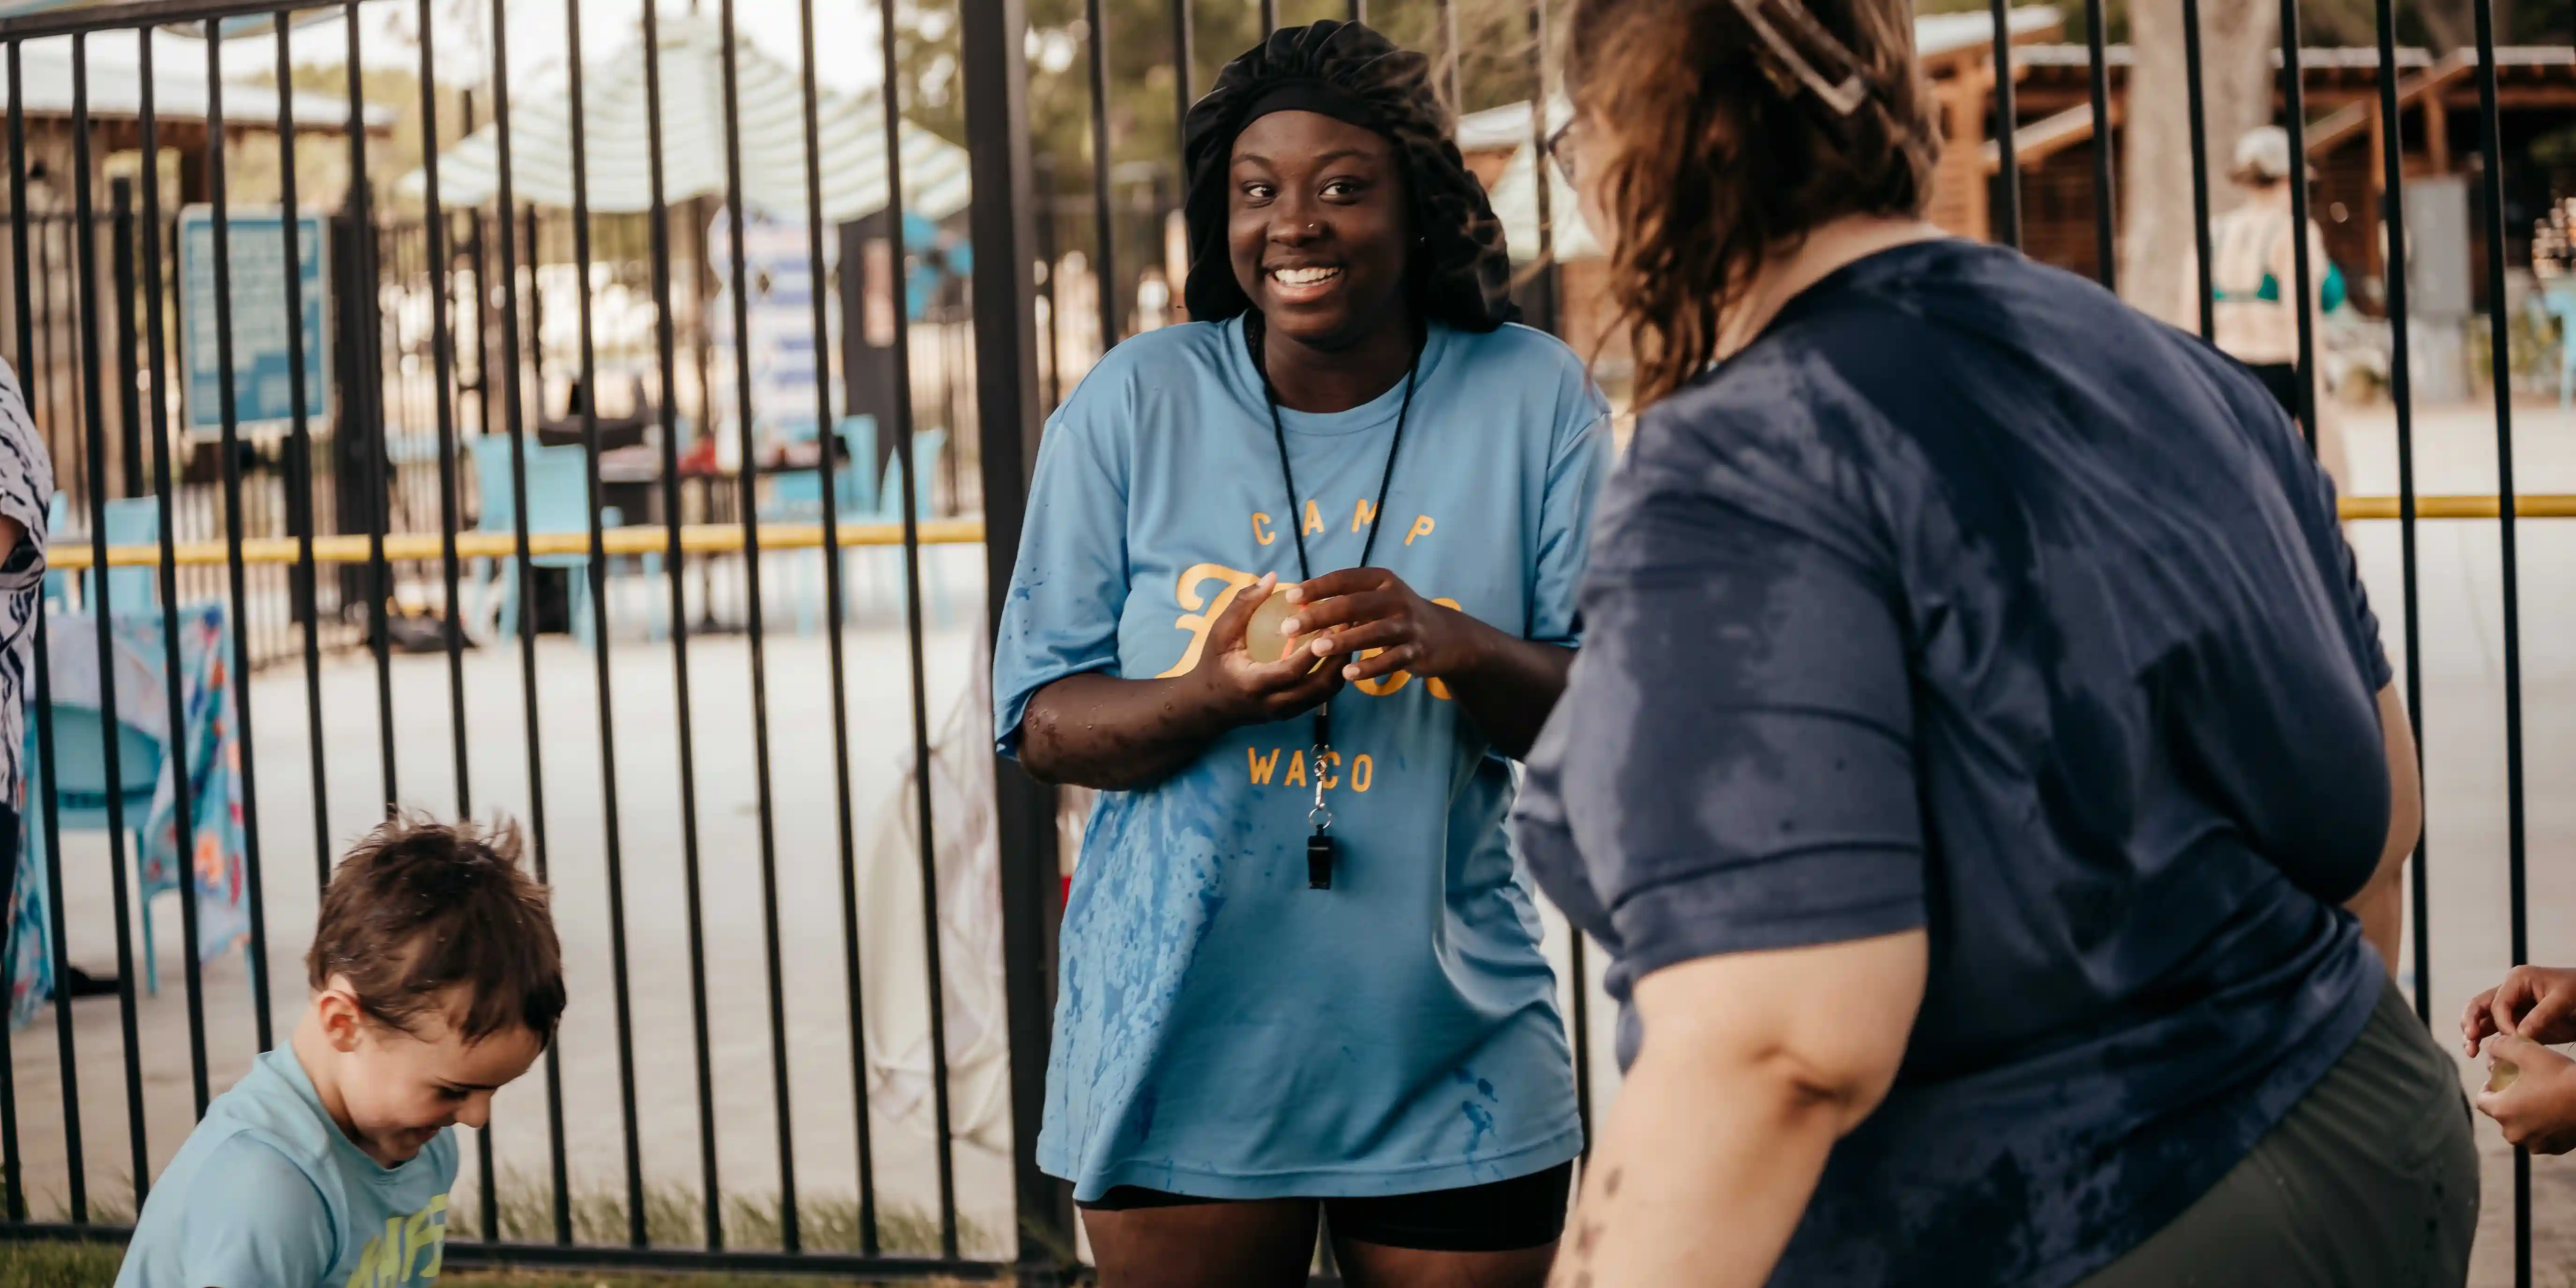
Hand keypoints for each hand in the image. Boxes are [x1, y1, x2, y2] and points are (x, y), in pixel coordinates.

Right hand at [1188, 573, 1343, 724]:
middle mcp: (1273, 703)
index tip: (1329, 627)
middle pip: (1317, 688)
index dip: (1312, 652)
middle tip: (1351, 629)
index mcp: (1253, 684)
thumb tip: (1271, 576)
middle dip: (1339, 659)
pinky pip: (1321, 697)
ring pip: (1325, 695)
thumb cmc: (1213, 664)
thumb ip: (1243, 604)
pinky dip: (1333, 676)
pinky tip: (1339, 653)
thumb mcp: (1220, 632)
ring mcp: (1285, 713)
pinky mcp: (1293, 714)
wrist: (1208, 706)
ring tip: (1350, 638)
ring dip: (1341, 667)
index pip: (1290, 671)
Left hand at [1281, 568, 1484, 686]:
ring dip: (1343, 641)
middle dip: (1319, 615)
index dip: (1317, 587)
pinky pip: (1390, 660)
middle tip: (1289, 628)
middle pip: (1354, 604)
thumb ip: (1345, 597)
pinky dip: (1369, 668)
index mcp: (1382, 580)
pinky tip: (1347, 675)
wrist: (1444, 635)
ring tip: (1316, 649)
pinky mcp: (1416, 651)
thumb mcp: (1377, 596)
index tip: (1290, 597)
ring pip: (1373, 632)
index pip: (1345, 579)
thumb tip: (1297, 602)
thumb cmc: (1395, 614)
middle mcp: (1397, 598)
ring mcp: (1408, 625)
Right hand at [2463, 965, 2575, 1055]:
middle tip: (2469, 1042)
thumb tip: (2517, 1037)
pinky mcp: (2518, 1022)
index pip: (2498, 1003)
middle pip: (2479, 1007)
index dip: (2502, 1023)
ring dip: (2473, 1035)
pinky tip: (2490, 1058)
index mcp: (2517, 980)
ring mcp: (2512, 1007)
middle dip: (2470, 1024)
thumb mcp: (2563, 1000)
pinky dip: (2490, 1044)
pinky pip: (2498, 1032)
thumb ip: (2540, 1016)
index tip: (2514, 1040)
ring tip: (2471, 1052)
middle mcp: (2509, 992)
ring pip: (2483, 1020)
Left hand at [2476, 1034, 2575, 1153]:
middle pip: (2501, 1115)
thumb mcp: (2529, 1053)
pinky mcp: (2554, 1149)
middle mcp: (2513, 1133)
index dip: (2488, 1087)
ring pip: (2521, 1127)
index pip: (2482, 1099)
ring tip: (2538, 1098)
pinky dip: (2542, 1126)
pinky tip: (2553, 1112)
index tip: (2498, 1079)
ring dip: (2525, 1115)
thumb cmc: (2561, 1077)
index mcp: (2501, 1111)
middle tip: (2521, 1086)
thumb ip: (2503, 1047)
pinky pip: (2540, 1136)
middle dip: (2507, 1100)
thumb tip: (2490, 1045)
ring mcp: (2535, 1144)